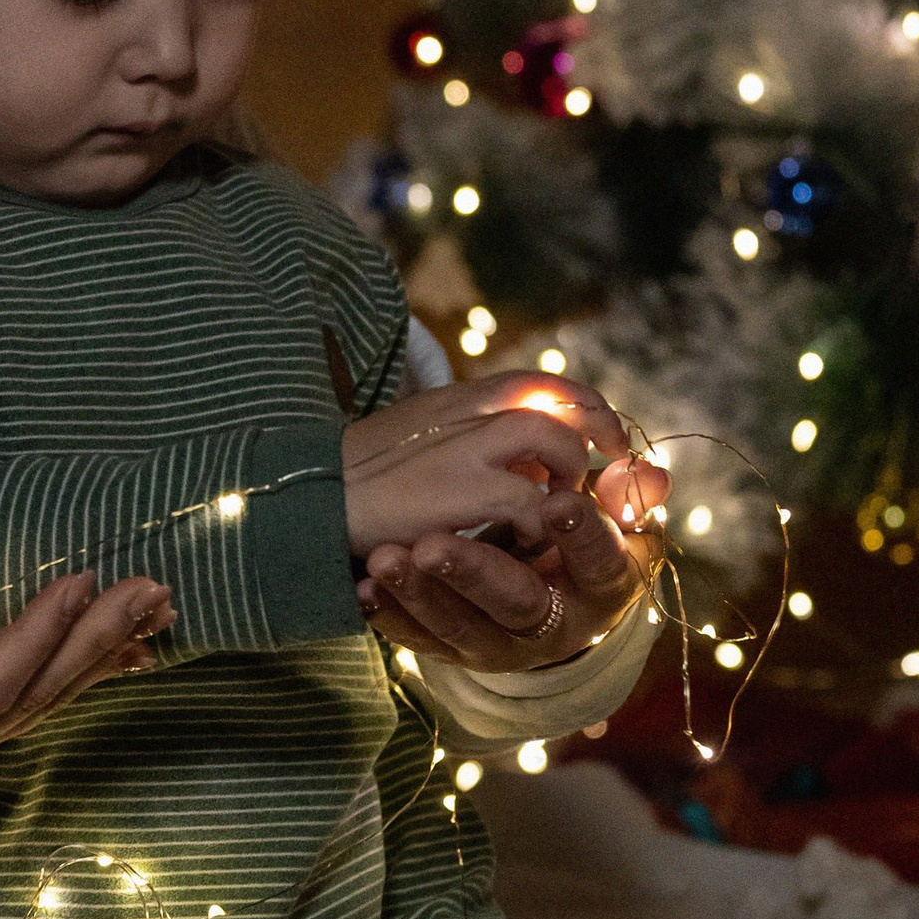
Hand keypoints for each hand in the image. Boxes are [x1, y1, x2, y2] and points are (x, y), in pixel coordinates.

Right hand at [0, 570, 172, 793]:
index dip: (37, 635)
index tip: (79, 580)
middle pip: (34, 695)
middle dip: (95, 639)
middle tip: (150, 588)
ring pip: (45, 702)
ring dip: (103, 654)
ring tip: (158, 610)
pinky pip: (36, 704)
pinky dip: (83, 673)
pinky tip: (127, 652)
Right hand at [340, 369, 630, 562]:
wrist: (309, 498)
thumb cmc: (361, 479)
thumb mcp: (418, 441)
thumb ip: (468, 438)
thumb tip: (523, 461)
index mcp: (455, 399)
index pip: (534, 382)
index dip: (579, 402)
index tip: (599, 429)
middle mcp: (465, 411)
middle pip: (558, 399)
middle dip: (597, 428)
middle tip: (609, 462)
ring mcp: (465, 448)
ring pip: (553, 438)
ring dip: (571, 470)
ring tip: (564, 502)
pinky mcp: (461, 491)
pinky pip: (531, 502)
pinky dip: (542, 520)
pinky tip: (530, 537)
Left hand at [358, 452, 663, 673]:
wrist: (560, 612)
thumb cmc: (589, 555)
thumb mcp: (618, 530)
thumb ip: (628, 500)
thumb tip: (648, 473)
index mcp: (602, 590)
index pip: (598, 562)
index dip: (583, 535)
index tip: (558, 501)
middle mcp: (552, 626)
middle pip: (516, 602)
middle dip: (475, 572)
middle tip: (433, 544)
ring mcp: (501, 643)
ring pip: (458, 625)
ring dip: (419, 593)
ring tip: (384, 559)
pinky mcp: (457, 651)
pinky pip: (420, 638)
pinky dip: (391, 615)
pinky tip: (364, 589)